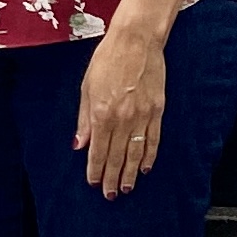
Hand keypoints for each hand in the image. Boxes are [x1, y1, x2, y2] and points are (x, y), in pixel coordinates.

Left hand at [75, 22, 166, 199]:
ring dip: (129, 173)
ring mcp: (142, 116)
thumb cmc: (107, 60)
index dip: (94, 169)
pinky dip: (148, 157)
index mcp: (101, 113)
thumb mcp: (87, 87)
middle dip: (110, 178)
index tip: (92, 182)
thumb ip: (84, 119)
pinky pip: (152, 140)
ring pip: (135, 153)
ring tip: (125, 188)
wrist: (136, 42)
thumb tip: (79, 144)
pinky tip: (144, 168)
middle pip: (116, 156)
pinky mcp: (157, 111)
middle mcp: (122, 119)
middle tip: (109, 194)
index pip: (97, 150)